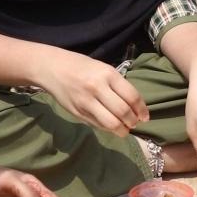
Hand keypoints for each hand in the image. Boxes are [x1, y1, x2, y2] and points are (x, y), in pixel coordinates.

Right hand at [32, 47, 148, 135]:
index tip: (145, 116)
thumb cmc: (81, 66)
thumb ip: (117, 86)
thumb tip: (134, 107)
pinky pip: (98, 125)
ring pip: (111, 123)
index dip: (142, 110)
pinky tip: (111, 126)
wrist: (51, 68)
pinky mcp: (78, 112)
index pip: (132, 96)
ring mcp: (86, 102)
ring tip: (125, 128)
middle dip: (133, 121)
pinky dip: (108, 128)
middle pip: (123, 112)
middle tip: (135, 123)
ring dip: (122, 130)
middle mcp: (97, 88)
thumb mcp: (103, 68)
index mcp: (107, 74)